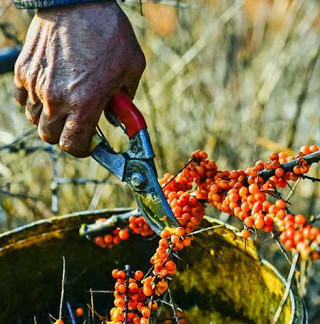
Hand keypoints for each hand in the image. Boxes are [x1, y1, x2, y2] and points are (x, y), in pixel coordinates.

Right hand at [14, 2, 144, 156]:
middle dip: (66, 135)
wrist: (78, 0)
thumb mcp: (132, 68)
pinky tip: (50, 90)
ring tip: (66, 104)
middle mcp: (56, 99)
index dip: (84, 149)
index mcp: (85, 103)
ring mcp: (36, 85)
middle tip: (79, 124)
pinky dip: (34, 101)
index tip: (91, 144)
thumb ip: (126, 99)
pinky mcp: (25, 70)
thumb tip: (120, 116)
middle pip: (50, 137)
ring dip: (50, 118)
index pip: (74, 145)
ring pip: (35, 119)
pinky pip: (23, 98)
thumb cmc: (110, 33)